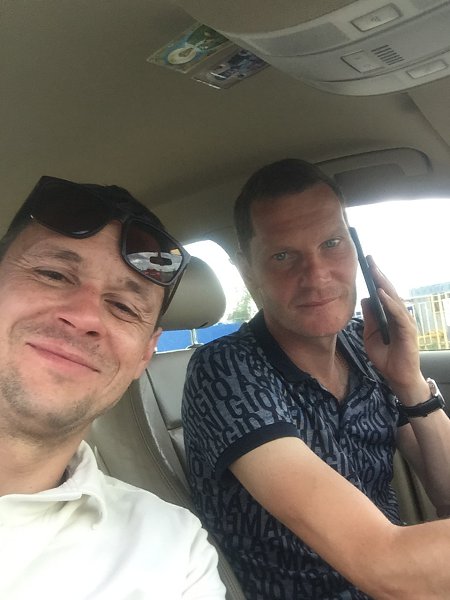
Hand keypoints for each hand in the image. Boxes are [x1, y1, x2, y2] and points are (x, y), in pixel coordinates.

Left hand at [361, 256, 425, 397]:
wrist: (398, 378)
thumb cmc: (386, 358)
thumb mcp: (370, 335)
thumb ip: (370, 318)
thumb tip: (366, 299)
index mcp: (391, 315)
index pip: (383, 292)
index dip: (376, 278)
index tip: (366, 263)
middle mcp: (400, 315)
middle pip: (389, 291)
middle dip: (379, 274)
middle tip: (369, 259)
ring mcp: (405, 322)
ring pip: (394, 299)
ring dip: (384, 284)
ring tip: (374, 271)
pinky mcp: (408, 332)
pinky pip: (397, 314)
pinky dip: (389, 303)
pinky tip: (381, 294)